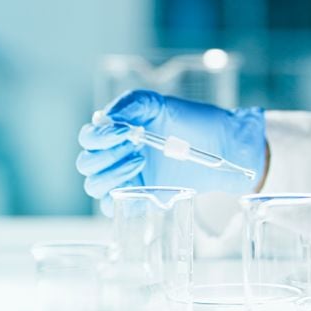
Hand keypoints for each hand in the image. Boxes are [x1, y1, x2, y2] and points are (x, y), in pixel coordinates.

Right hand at [77, 90, 266, 215]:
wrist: (223, 144)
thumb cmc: (193, 122)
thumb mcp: (161, 105)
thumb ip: (133, 104)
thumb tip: (106, 116)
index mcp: (117, 133)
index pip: (89, 137)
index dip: (99, 136)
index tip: (124, 131)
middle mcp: (116, 156)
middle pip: (86, 163)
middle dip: (105, 155)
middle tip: (134, 147)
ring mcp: (127, 178)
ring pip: (95, 186)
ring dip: (111, 175)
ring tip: (141, 160)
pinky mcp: (140, 197)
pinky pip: (114, 207)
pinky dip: (119, 198)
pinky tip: (140, 185)